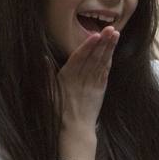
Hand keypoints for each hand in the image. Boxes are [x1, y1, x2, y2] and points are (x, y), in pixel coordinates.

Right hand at [56, 27, 117, 159]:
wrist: (74, 130)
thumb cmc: (57, 112)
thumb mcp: (48, 93)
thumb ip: (46, 74)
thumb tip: (43, 57)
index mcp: (68, 78)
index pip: (79, 58)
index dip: (88, 46)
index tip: (95, 34)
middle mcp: (82, 79)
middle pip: (94, 57)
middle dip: (103, 42)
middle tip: (111, 29)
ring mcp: (93, 84)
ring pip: (102, 62)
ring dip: (109, 48)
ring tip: (115, 34)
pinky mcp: (100, 90)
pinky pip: (105, 73)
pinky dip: (109, 61)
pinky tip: (112, 52)